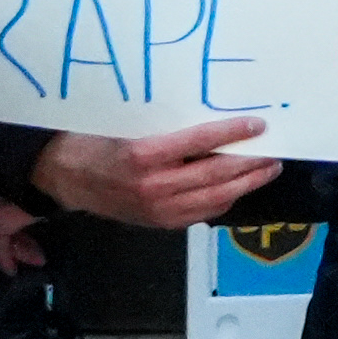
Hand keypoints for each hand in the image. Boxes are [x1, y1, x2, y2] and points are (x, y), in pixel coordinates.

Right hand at [26, 116, 285, 229]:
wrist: (63, 176)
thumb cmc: (92, 141)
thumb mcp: (124, 123)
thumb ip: (163, 125)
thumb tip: (207, 115)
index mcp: (143, 155)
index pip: (200, 142)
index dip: (232, 133)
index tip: (258, 124)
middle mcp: (153, 186)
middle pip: (215, 175)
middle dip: (250, 164)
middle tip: (274, 151)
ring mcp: (157, 209)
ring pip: (214, 199)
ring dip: (245, 185)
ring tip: (267, 170)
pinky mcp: (159, 223)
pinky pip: (201, 214)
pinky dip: (223, 201)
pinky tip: (238, 189)